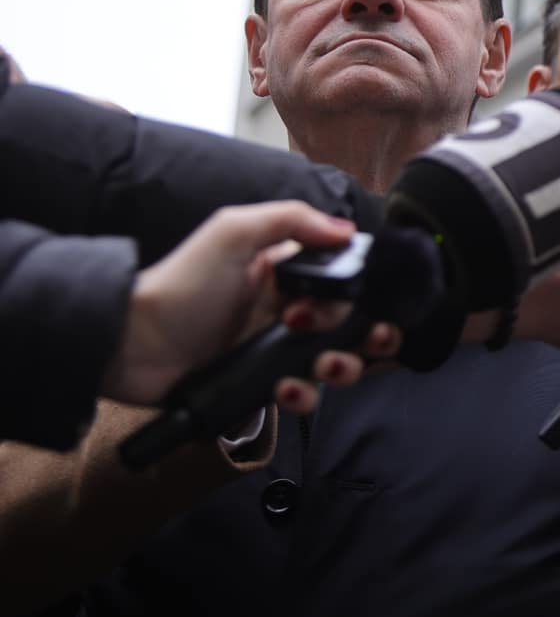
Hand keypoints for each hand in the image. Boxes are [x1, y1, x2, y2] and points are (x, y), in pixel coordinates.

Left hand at [106, 201, 382, 407]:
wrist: (133, 347)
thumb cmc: (181, 286)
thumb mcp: (232, 233)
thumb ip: (291, 220)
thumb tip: (349, 230)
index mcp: (287, 272)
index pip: (347, 280)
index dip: (368, 292)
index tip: (368, 302)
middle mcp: (289, 310)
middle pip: (355, 325)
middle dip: (369, 335)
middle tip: (360, 337)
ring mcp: (277, 350)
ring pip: (337, 363)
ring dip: (343, 367)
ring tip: (322, 366)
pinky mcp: (263, 385)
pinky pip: (302, 396)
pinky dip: (303, 396)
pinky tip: (283, 388)